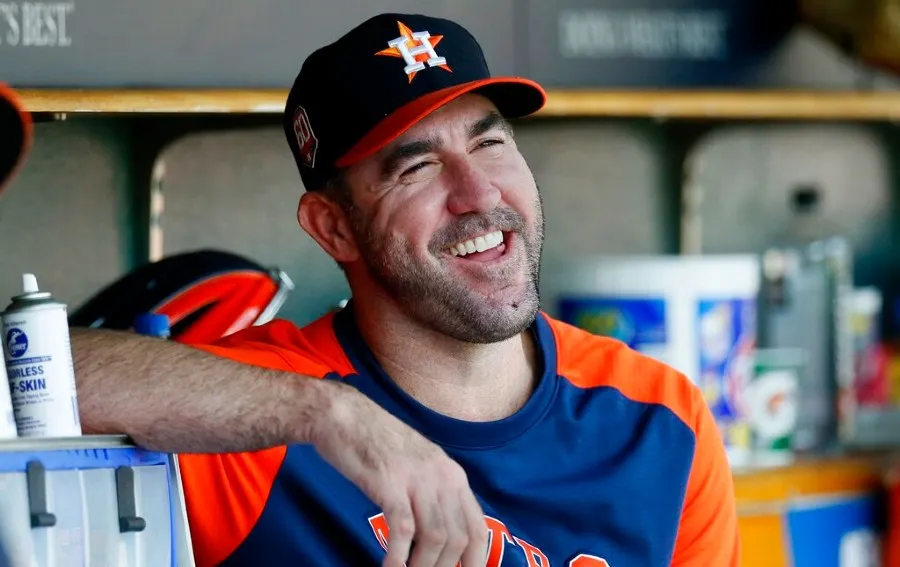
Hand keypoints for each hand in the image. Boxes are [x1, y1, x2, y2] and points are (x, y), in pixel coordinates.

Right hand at [310, 382, 487, 566]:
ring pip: (436, 538)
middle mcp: (442, 477)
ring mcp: (417, 478)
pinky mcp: (390, 483)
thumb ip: (434, 495)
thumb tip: (440, 537)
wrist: (344, 416)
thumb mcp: (419, 465)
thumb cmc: (378, 445)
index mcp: (453, 475)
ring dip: (423, 566)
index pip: (478, 527)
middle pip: (458, 538)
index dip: (476, 560)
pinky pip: (403, 530)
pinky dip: (398, 557)